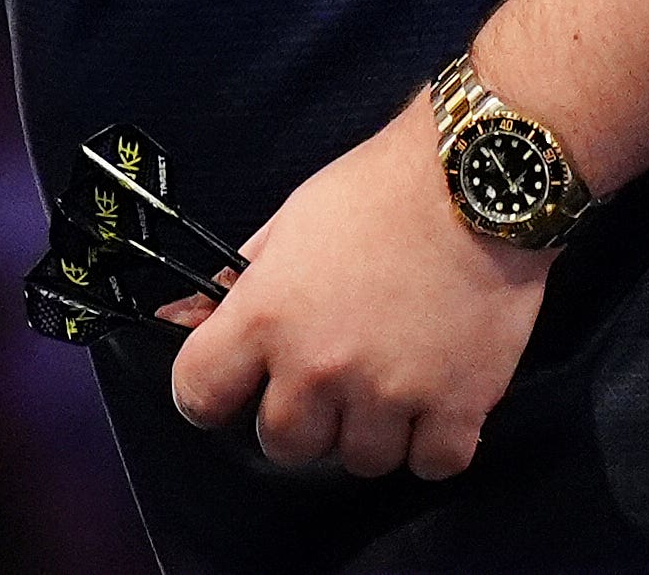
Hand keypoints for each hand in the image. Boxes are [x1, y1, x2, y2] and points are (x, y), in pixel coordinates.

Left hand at [159, 89, 549, 482]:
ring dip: (368, 431)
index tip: (232, 386)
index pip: (198, 394)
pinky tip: (433, 403)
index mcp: (267, 316)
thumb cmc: (374, 193)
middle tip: (326, 379)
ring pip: (359, 460)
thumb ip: (236, 283)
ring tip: (387, 382)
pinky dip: (431, 445)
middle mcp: (320, 366)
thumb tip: (177, 318)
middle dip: (298, 417)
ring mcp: (390, 394)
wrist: (471, 182)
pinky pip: (430, 466)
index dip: (208, 395)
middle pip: (283, 444)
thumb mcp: (287, 225)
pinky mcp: (457, 407)